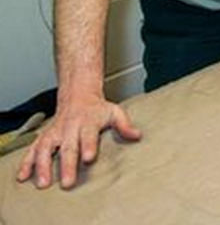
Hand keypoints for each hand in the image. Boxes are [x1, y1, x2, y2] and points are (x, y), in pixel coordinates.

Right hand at [16, 94, 141, 189]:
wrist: (77, 94)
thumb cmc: (97, 108)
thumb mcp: (114, 111)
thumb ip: (125, 125)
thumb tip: (137, 135)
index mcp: (87, 122)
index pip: (88, 135)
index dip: (88, 146)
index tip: (88, 158)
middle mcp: (69, 128)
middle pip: (67, 147)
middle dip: (66, 164)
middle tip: (67, 182)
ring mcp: (55, 132)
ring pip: (46, 149)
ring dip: (43, 166)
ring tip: (43, 183)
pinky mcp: (45, 136)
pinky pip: (33, 149)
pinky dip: (27, 162)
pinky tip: (23, 176)